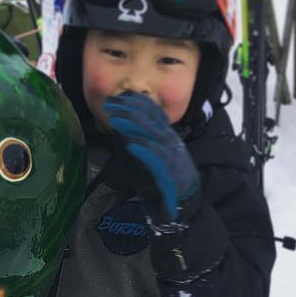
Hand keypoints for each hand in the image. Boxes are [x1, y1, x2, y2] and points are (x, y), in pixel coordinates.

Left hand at [102, 93, 199, 221]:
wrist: (186, 200)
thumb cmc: (165, 177)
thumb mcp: (152, 155)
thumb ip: (140, 141)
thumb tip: (121, 128)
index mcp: (167, 134)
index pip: (153, 111)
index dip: (136, 101)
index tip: (117, 96)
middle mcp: (170, 140)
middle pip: (150, 119)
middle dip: (129, 109)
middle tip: (109, 104)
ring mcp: (172, 154)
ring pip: (153, 135)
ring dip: (133, 126)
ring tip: (116, 120)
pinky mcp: (170, 171)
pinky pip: (157, 158)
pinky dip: (145, 151)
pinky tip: (132, 146)